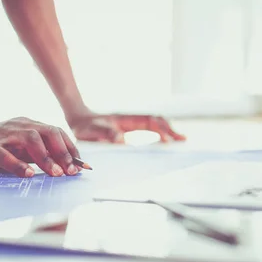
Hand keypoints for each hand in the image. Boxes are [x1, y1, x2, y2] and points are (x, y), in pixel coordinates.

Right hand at [0, 117, 80, 176]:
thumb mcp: (21, 150)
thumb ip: (41, 156)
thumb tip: (68, 168)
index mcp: (28, 125)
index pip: (56, 132)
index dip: (71, 149)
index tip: (83, 167)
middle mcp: (18, 126)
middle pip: (47, 132)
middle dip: (63, 152)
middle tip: (71, 171)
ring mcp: (2, 135)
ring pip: (29, 140)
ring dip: (46, 158)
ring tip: (56, 174)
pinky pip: (4, 155)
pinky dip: (18, 165)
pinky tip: (28, 175)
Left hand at [68, 111, 185, 143]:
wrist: (78, 120)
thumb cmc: (85, 126)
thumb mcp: (92, 131)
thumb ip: (105, 134)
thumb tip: (121, 140)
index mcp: (126, 119)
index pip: (149, 122)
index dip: (160, 129)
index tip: (167, 140)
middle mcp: (132, 120)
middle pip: (156, 121)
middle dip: (170, 129)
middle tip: (183, 139)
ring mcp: (131, 124)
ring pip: (154, 124)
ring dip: (167, 130)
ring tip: (179, 139)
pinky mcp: (129, 129)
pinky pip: (148, 129)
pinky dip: (159, 133)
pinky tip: (164, 141)